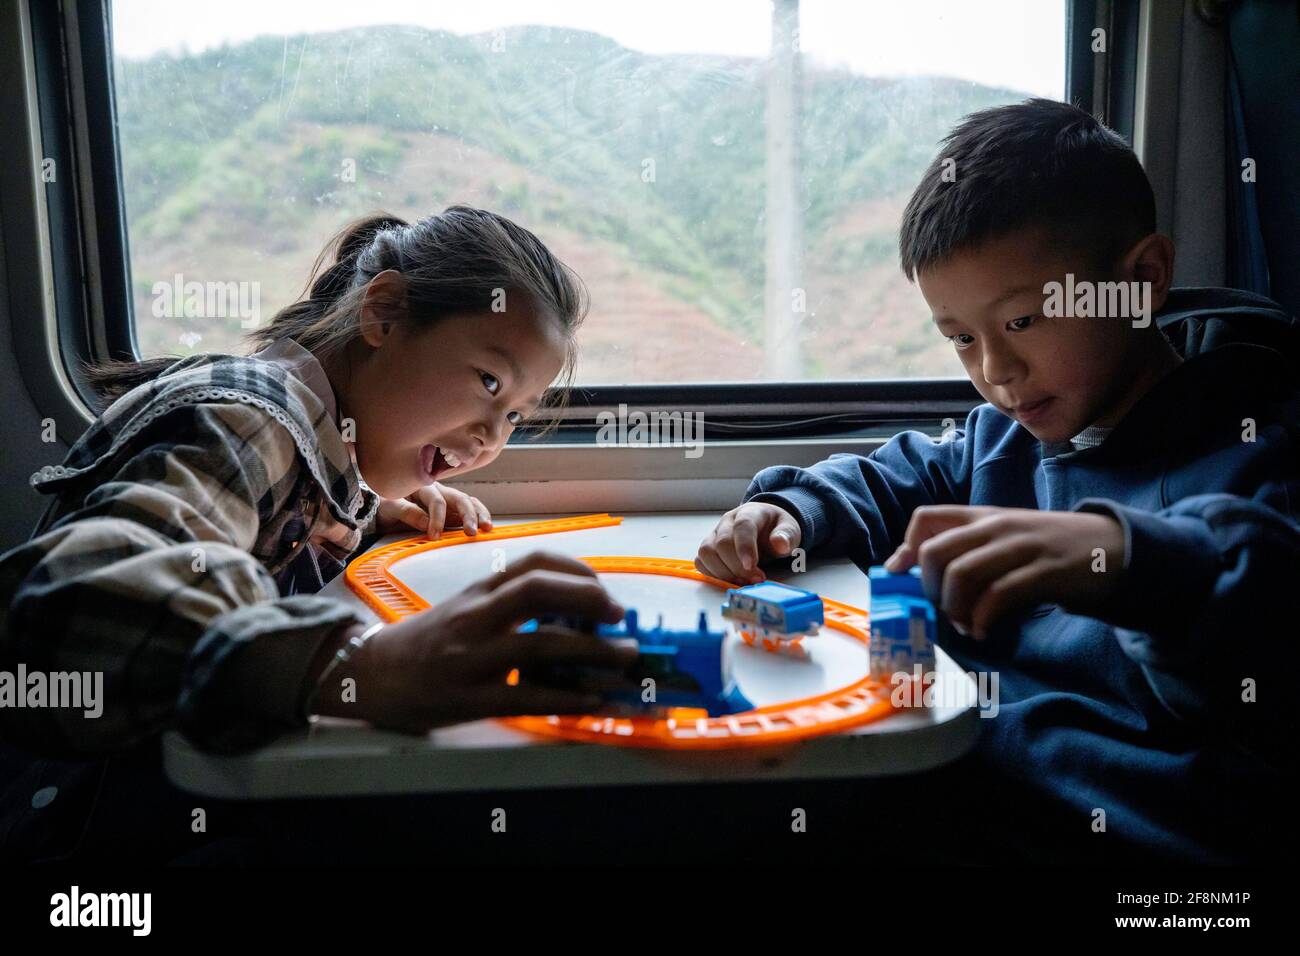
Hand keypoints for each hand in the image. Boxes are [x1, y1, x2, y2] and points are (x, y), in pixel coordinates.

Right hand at [336, 551, 635, 731]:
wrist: (369, 675)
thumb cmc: (426, 641)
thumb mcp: (465, 607)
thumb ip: (509, 602)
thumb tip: (576, 610)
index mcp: (479, 591)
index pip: (533, 562)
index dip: (577, 571)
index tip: (605, 589)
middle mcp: (476, 616)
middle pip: (539, 590)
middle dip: (590, 599)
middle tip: (621, 617)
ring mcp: (472, 657)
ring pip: (541, 643)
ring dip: (593, 650)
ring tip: (624, 657)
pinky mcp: (470, 697)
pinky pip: (527, 695)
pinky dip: (567, 697)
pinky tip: (592, 699)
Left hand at [376, 482, 492, 538]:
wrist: (384, 509)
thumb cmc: (386, 505)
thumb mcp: (390, 507)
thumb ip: (407, 512)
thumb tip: (426, 523)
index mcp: (423, 486)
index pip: (437, 501)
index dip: (437, 519)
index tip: (434, 536)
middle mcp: (439, 490)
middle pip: (459, 498)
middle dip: (468, 515)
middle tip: (471, 532)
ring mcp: (448, 500)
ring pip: (469, 502)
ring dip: (479, 514)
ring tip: (487, 528)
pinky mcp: (452, 511)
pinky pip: (469, 510)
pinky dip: (479, 516)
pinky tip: (486, 526)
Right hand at [695, 502, 802, 583]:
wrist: (766, 527)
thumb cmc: (776, 529)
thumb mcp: (790, 529)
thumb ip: (787, 535)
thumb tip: (780, 544)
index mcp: (749, 513)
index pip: (742, 526)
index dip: (745, 547)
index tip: (752, 567)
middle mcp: (728, 522)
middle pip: (722, 543)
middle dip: (737, 567)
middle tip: (755, 579)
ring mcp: (715, 534)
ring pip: (706, 552)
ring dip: (723, 572)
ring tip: (742, 581)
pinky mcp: (709, 548)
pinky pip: (701, 561)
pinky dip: (713, 574)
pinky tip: (731, 579)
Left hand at [883, 505, 1125, 638]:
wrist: (1110, 547)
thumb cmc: (1047, 548)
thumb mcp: (1003, 539)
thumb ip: (965, 549)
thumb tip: (914, 569)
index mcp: (981, 516)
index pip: (926, 518)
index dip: (905, 549)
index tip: (902, 576)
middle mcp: (996, 527)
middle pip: (936, 552)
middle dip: (929, 589)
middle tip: (941, 608)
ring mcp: (1020, 547)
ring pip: (962, 574)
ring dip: (954, 609)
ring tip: (963, 625)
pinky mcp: (1043, 572)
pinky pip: (998, 595)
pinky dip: (982, 619)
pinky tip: (982, 630)